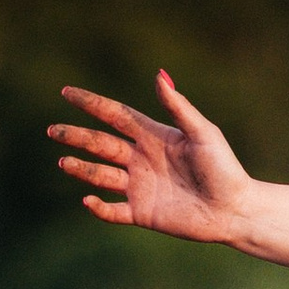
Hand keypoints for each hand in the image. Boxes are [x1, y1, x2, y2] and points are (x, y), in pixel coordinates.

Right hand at [49, 73, 251, 241]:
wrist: (235, 210)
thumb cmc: (225, 169)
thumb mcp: (203, 134)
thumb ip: (178, 107)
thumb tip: (160, 75)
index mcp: (153, 136)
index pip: (115, 115)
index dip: (91, 104)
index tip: (66, 92)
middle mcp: (141, 159)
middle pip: (100, 143)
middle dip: (76, 136)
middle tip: (52, 130)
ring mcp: (140, 186)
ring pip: (100, 175)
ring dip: (81, 169)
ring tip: (63, 162)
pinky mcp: (143, 213)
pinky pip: (113, 211)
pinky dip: (99, 207)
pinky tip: (88, 201)